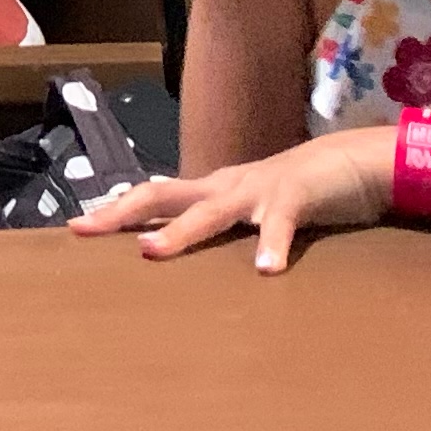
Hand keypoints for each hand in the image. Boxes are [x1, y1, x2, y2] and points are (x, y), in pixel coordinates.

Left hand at [69, 128, 390, 270]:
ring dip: (181, 232)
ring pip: (211, 211)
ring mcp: (258, 189)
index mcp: (211, 190)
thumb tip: (177, 253)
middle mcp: (225, 187)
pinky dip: (272, 244)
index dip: (114, 210)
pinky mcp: (297, 196)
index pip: (152, 197)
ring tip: (151, 252)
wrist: (356, 160)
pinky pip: (281, 223)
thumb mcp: (251, 212)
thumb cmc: (298, 192)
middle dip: (121, 212)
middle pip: (162, 195)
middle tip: (84, 229)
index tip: (75, 227)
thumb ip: (219, 228)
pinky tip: (266, 270)